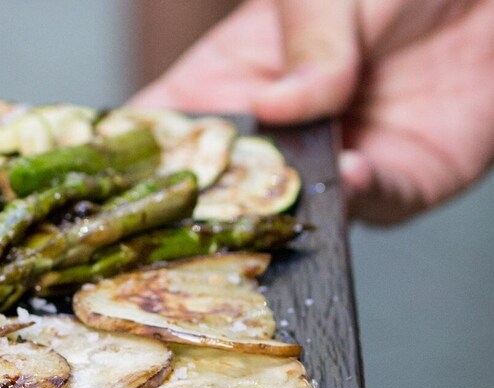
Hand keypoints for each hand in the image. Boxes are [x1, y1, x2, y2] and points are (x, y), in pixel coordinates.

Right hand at [131, 0, 493, 223]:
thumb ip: (305, 41)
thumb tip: (278, 107)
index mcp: (234, 80)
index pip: (167, 130)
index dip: (135, 161)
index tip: (113, 185)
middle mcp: (277, 134)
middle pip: (218, 192)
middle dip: (201, 217)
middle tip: (189, 228)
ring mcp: (330, 164)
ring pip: (287, 217)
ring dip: (281, 217)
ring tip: (280, 196)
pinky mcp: (393, 183)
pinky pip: (367, 207)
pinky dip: (356, 200)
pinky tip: (352, 169)